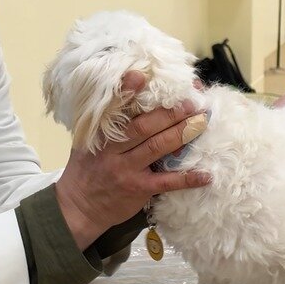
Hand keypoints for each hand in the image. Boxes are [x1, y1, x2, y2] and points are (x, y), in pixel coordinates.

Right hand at [55, 71, 209, 248]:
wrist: (78, 207)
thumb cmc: (87, 170)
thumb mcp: (87, 142)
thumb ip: (106, 123)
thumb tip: (130, 97)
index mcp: (100, 134)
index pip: (113, 109)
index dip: (126, 91)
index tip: (140, 76)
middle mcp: (112, 149)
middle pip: (143, 126)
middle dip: (169, 112)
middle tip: (191, 102)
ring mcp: (126, 169)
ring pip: (157, 147)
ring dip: (182, 134)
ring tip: (201, 123)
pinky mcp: (138, 189)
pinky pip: (166, 182)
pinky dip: (187, 178)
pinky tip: (206, 175)